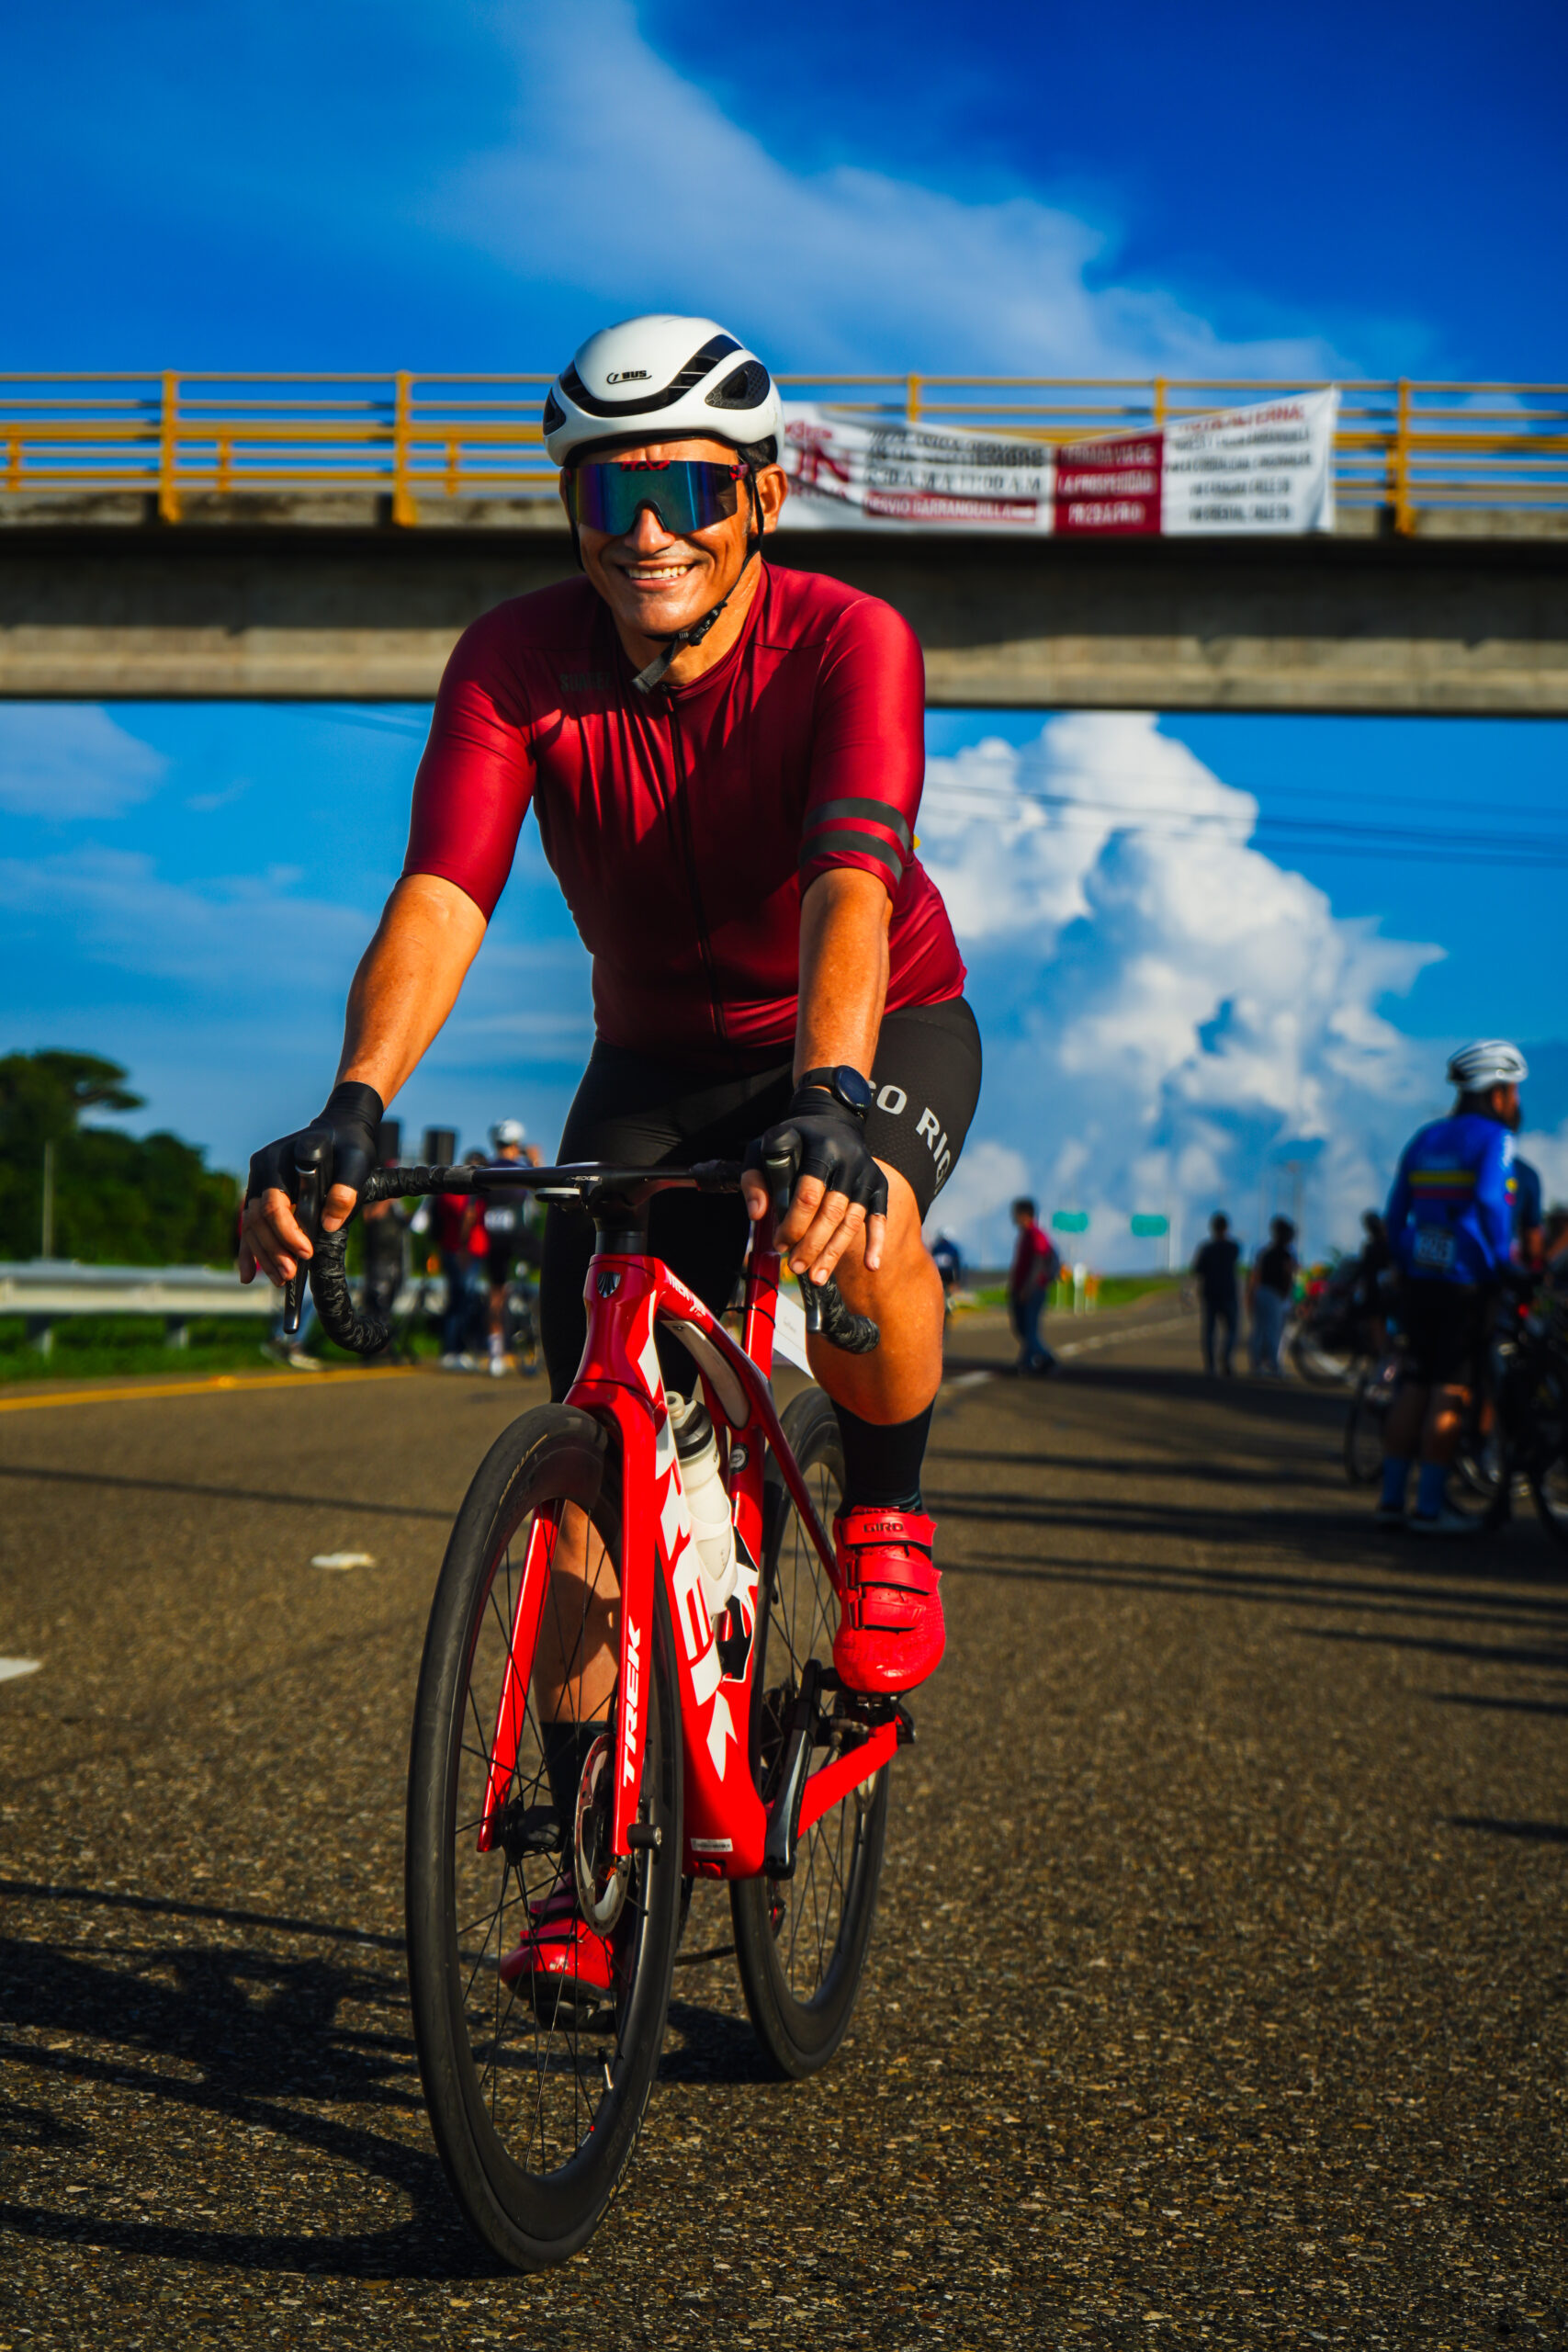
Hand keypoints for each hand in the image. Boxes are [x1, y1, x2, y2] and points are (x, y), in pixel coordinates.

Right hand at [239, 1081, 381, 1288]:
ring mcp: (258, 1180)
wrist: (340, 1128)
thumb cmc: (349, 1144)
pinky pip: (249, 1224)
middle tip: (291, 1275)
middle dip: (274, 1250)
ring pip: (251, 1225)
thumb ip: (346, 1190)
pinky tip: (248, 1274)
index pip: (274, 1203)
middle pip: (258, 1218)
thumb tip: (329, 1224)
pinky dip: (249, 1249)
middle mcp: (262, 1168)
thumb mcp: (356, 1161)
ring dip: (264, 1255)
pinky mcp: (260, 1192)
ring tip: (281, 1280)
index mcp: (280, 1159)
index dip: (287, 1231)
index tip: (306, 1252)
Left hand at [741, 1090, 887, 1286]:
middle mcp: (850, 1161)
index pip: (809, 1193)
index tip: (779, 1244)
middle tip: (795, 1268)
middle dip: (812, 1244)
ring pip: (852, 1221)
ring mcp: (867, 1175)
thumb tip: (757, 1216)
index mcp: (821, 1148)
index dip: (794, 1223)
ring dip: (835, 1252)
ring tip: (817, 1277)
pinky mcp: (879, 1186)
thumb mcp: (766, 1147)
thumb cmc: (794, 1141)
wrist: (833, 1123)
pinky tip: (871, 1267)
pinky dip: (876, 1243)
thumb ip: (755, 1179)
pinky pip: (879, 1218)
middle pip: (832, 1211)